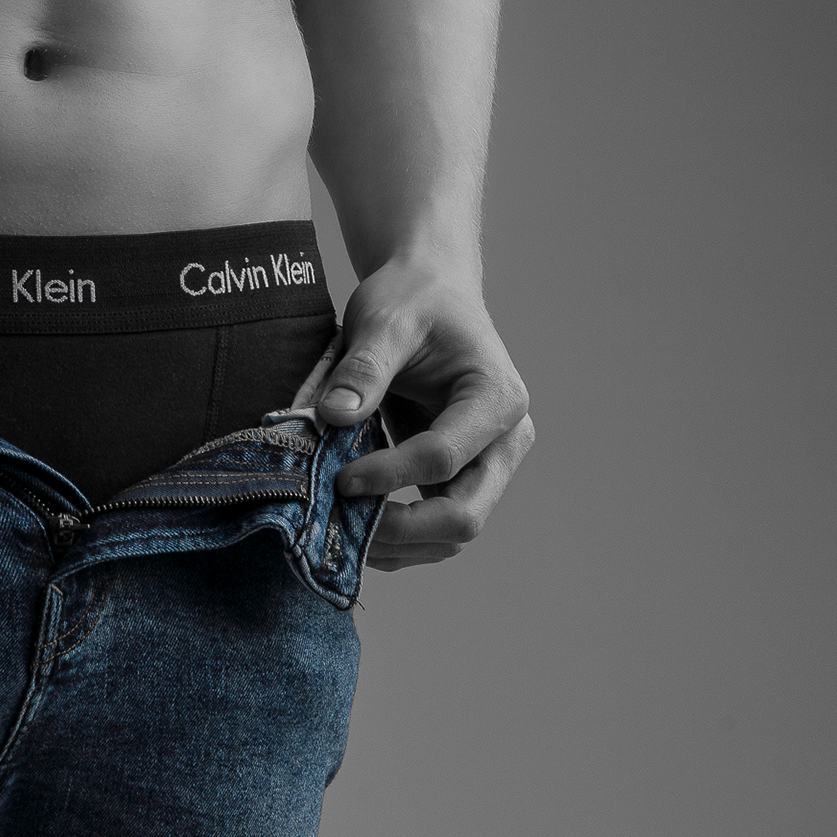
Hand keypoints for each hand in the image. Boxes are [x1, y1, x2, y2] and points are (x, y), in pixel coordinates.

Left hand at [312, 256, 532, 570]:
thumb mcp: (385, 321)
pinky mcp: (463, 476)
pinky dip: (398, 536)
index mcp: (497, 398)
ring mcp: (488, 464)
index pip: (443, 457)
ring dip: (397, 543)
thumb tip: (331, 418)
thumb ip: (362, 369)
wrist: (430, 292)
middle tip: (339, 521)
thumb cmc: (412, 300)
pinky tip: (354, 524)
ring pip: (451, 533)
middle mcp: (505, 441)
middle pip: (464, 515)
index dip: (387, 475)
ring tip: (338, 527)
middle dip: (400, 530)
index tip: (336, 478)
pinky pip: (435, 522)